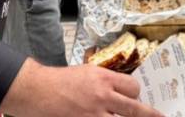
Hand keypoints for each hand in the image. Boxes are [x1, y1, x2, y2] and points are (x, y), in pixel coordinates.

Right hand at [0, 60, 162, 116]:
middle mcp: (102, 96)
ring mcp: (93, 114)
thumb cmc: (58, 82)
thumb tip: (119, 91)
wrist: (35, 91)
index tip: (134, 99)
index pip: (133, 88)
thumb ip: (104, 82)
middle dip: (149, 115)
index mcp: (103, 78)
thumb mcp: (85, 73)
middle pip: (135, 109)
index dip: (136, 95)